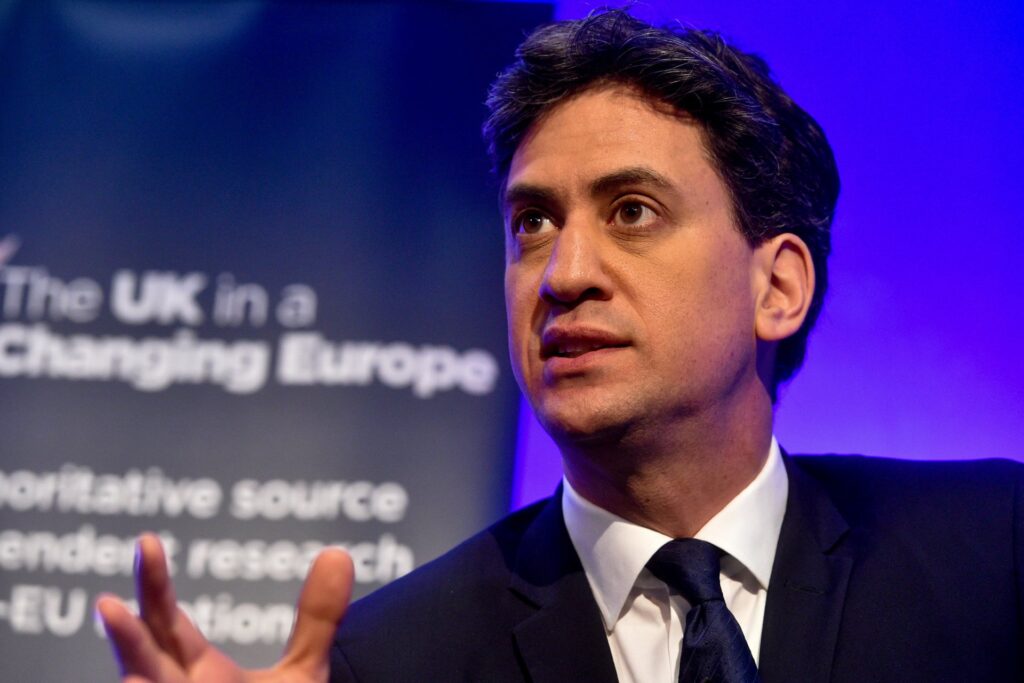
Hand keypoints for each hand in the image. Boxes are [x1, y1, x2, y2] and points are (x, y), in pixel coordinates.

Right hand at [97, 533, 352, 682]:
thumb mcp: (301, 671)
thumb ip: (316, 617)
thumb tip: (339, 552)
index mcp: (196, 672)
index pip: (166, 622)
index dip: (154, 585)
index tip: (147, 542)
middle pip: (143, 659)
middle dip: (126, 634)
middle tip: (108, 602)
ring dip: (133, 682)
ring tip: (128, 673)